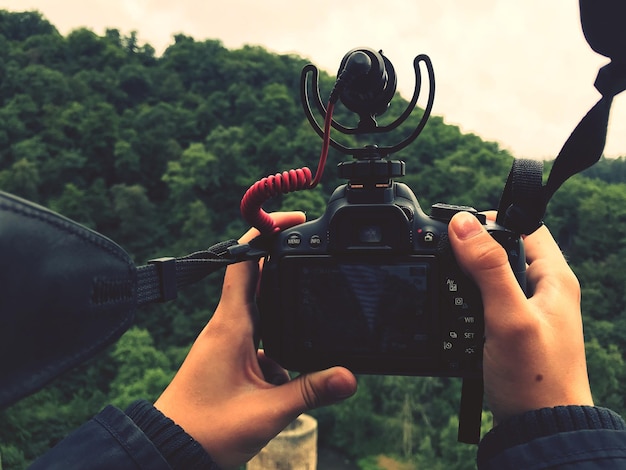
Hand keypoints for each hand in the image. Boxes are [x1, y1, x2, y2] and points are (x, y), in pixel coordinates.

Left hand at [154, 212, 356, 468]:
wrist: (170, 450)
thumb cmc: (207, 430)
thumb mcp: (267, 411)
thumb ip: (311, 392)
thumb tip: (350, 377)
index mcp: (232, 325)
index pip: (244, 262)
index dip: (265, 233)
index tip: (292, 219)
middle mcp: (228, 326)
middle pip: (257, 277)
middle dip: (285, 263)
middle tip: (315, 253)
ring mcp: (228, 341)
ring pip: (261, 308)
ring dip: (284, 304)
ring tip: (313, 304)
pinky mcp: (230, 358)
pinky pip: (260, 336)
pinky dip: (279, 339)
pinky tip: (295, 363)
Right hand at [448, 211, 592, 423]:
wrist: (540, 428)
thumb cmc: (536, 379)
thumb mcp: (509, 317)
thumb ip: (488, 269)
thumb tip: (462, 225)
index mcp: (554, 278)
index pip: (525, 227)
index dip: (491, 222)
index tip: (458, 228)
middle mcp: (543, 290)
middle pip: (503, 250)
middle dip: (473, 251)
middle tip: (447, 258)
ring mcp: (527, 311)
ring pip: (490, 277)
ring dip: (467, 277)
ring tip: (448, 285)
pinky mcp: (511, 330)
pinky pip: (485, 302)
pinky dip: (467, 301)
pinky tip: (454, 311)